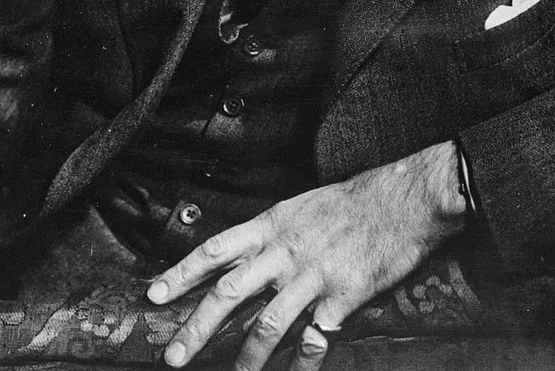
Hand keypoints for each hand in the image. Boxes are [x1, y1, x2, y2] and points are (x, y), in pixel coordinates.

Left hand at [147, 140, 465, 370]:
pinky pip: (314, 341)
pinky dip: (301, 366)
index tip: (153, 297)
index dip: (182, 274)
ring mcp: (313, 275)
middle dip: (197, 328)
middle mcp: (285, 250)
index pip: (215, 249)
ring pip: (267, 324)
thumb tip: (239, 261)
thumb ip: (270, 235)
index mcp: (272, 224)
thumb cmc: (349, 203)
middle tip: (173, 357)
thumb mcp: (301, 207)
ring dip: (245, 359)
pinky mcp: (342, 298)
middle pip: (229, 292)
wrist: (401, 200)